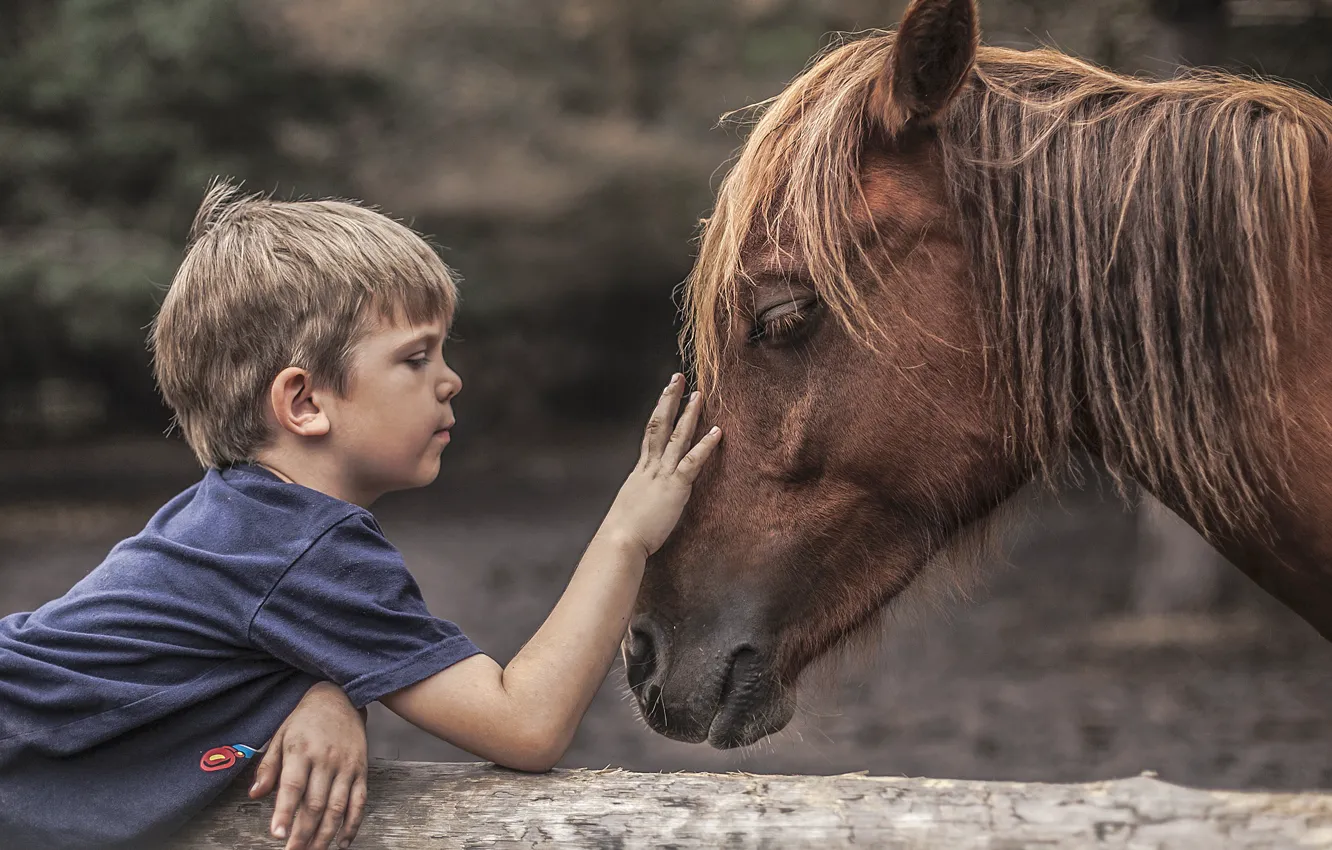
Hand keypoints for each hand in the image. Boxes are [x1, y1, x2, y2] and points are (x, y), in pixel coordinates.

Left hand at [248, 681, 367, 849]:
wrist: (340, 697)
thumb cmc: (305, 719)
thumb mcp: (280, 736)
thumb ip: (268, 766)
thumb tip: (255, 795)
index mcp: (301, 750)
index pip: (292, 786)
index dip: (285, 812)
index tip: (278, 834)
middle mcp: (326, 759)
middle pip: (316, 803)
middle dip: (303, 833)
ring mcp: (346, 766)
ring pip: (338, 807)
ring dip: (325, 834)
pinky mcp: (361, 770)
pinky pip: (359, 802)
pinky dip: (352, 824)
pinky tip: (342, 842)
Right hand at [599, 373, 721, 557]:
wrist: (619, 541)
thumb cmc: (622, 534)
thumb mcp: (631, 508)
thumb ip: (640, 499)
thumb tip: (643, 502)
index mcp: (640, 472)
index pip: (650, 435)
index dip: (658, 413)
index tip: (665, 395)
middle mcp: (650, 468)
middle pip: (659, 425)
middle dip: (669, 400)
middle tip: (678, 378)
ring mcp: (662, 475)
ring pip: (677, 437)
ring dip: (689, 414)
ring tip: (700, 394)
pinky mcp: (675, 487)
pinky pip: (692, 462)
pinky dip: (705, 445)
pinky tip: (717, 431)